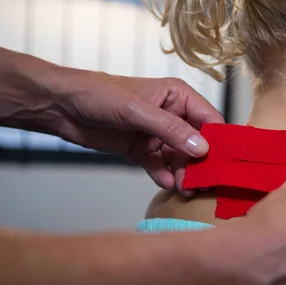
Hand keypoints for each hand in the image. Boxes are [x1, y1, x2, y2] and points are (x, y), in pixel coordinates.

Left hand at [48, 69, 223, 190]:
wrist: (61, 107)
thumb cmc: (98, 95)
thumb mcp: (137, 110)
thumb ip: (171, 130)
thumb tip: (202, 149)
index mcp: (178, 96)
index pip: (209, 119)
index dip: (219, 141)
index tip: (224, 163)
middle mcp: (172, 115)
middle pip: (197, 144)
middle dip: (201, 164)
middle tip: (203, 184)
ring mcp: (157, 134)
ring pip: (180, 159)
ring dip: (184, 174)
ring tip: (185, 189)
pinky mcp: (143, 150)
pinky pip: (161, 166)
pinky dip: (165, 176)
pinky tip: (167, 185)